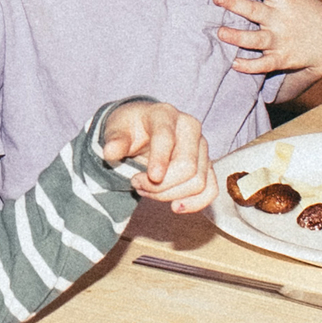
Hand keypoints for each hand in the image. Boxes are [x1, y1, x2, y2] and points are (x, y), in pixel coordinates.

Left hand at [96, 101, 214, 212]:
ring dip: (170, 195)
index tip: (150, 178)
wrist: (142, 131)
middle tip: (136, 184)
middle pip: (187, 166)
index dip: (160, 159)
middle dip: (161, 185)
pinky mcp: (207, 166)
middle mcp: (190, 128)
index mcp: (165, 114)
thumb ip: (114, 140)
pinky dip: (196, 203)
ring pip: (198, 182)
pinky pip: (211, 190)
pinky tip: (176, 207)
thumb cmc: (130, 129)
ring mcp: (202, 148)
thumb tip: (110, 151)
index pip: (167, 137)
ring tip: (147, 190)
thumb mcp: (116, 130)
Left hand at [212, 0, 321, 86]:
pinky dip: (250, 66)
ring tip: (221, 32)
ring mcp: (281, 40)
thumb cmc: (309, 12)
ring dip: (238, 37)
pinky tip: (235, 64)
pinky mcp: (283, 59)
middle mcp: (280, 19)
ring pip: (257, 39)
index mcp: (282, 0)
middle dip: (235, 4)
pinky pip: (264, 64)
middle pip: (255, 10)